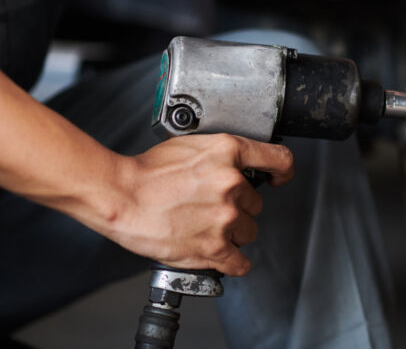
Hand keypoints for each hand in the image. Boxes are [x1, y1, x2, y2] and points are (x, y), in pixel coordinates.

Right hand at [109, 134, 294, 276]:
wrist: (121, 195)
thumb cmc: (146, 172)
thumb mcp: (191, 146)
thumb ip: (220, 156)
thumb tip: (236, 166)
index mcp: (228, 152)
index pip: (279, 159)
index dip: (282, 171)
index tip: (279, 178)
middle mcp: (232, 184)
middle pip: (256, 203)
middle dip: (238, 206)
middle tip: (211, 206)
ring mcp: (225, 216)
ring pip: (249, 231)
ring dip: (234, 232)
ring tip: (206, 227)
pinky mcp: (214, 246)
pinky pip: (240, 262)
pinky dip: (233, 262)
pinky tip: (224, 255)